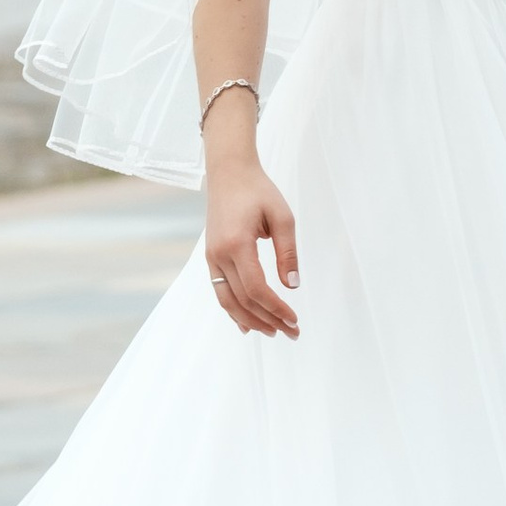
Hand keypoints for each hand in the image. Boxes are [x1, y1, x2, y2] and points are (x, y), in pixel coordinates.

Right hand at [205, 160, 299, 337]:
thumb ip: (287, 252)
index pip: (256, 289)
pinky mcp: (211, 257)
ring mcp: (212, 257)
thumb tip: (292, 286)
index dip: (276, 308)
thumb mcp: (282, 217)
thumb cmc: (258, 191)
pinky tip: (247, 324)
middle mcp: (219, 254)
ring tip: (272, 332)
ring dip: (250, 321)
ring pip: (227, 301)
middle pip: (242, 301)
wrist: (229, 173)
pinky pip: (220, 291)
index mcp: (237, 243)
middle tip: (291, 332)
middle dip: (267, 320)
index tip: (294, 319)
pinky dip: (234, 311)